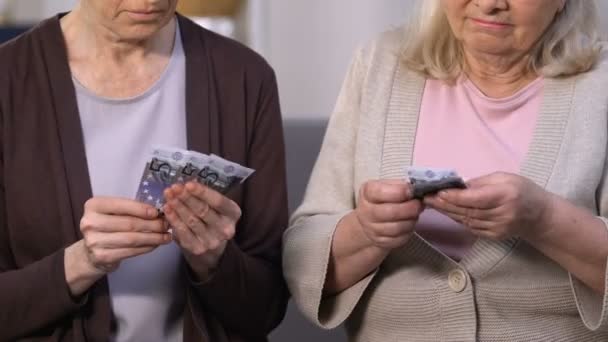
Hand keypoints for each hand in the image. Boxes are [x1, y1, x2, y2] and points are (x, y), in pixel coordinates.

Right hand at [65, 197, 170, 295]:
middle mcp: (90, 223)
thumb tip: (158, 212)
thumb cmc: (107, 226)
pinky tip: (155, 244)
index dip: (141, 209)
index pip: (121, 205)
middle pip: (129, 223)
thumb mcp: (113, 212)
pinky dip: (146, 247)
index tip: (157, 212)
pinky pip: (130, 251)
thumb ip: (130, 209)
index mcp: (93, 206)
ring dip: (153, 238)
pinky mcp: (102, 257)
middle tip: (166, 225)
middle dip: (152, 224)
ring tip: (165, 236)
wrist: (91, 252)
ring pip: (132, 239)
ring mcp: (94, 241)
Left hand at [163, 182, 241, 281]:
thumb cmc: (212, 220)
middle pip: (203, 210)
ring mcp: (212, 241)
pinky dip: (173, 219)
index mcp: (233, 214)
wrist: (212, 249)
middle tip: (174, 188)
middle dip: (186, 197)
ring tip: (168, 196)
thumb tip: (186, 185)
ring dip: (178, 206)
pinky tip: (167, 209)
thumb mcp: (216, 207)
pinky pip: (183, 231)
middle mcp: (226, 229)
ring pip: (191, 220)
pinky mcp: (198, 249)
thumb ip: (204, 196)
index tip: (188, 184)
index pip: (218, 201)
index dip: (202, 192)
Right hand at [355, 179, 423, 249]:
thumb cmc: (383, 200)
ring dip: (411, 220)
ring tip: (415, 214)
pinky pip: (399, 239)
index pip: (380, 192)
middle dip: (410, 208)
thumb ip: (399, 186)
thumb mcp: (387, 186)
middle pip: (390, 212)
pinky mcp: (381, 241)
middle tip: (418, 204)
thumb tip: (415, 189)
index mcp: (367, 193)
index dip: (399, 192)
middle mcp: (366, 211)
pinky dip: (409, 231)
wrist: (372, 220)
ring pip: (397, 227)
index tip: (411, 191)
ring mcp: (372, 229)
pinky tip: (409, 223)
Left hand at [424, 172, 552, 240]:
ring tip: (431, 202)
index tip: (437, 191)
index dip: (454, 196)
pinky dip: (456, 218)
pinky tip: (446, 211)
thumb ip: (480, 182)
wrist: (540, 216)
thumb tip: (457, 185)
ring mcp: (497, 228)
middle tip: (426, 196)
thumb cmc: (522, 190)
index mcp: (505, 196)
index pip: (474, 198)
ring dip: (446, 211)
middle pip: (466, 210)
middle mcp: (501, 214)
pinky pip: (469, 226)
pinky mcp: (493, 236)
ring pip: (465, 220)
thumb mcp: (505, 178)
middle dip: (444, 204)